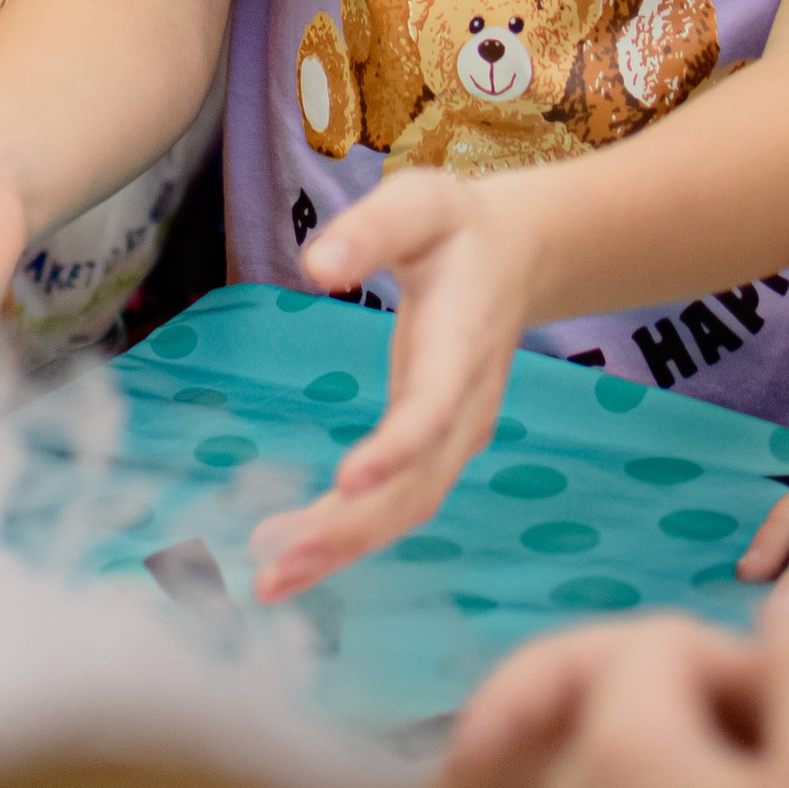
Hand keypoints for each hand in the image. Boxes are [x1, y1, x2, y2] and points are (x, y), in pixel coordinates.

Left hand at [247, 168, 537, 600]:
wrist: (517, 256)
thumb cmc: (457, 227)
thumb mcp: (420, 205)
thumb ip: (372, 230)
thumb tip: (315, 264)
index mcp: (460, 348)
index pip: (433, 409)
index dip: (397, 449)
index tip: (348, 481)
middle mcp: (464, 409)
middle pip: (416, 486)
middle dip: (351, 531)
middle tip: (278, 566)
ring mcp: (454, 438)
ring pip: (406, 511)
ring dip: (342, 551)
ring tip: (271, 582)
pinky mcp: (436, 451)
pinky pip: (397, 508)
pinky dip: (348, 539)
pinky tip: (292, 560)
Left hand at [433, 599, 788, 787]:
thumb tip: (787, 600)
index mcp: (619, 752)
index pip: (658, 646)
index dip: (733, 659)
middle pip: (592, 684)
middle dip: (668, 683)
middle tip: (739, 711)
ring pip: (570, 745)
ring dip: (631, 728)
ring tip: (712, 755)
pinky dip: (595, 783)